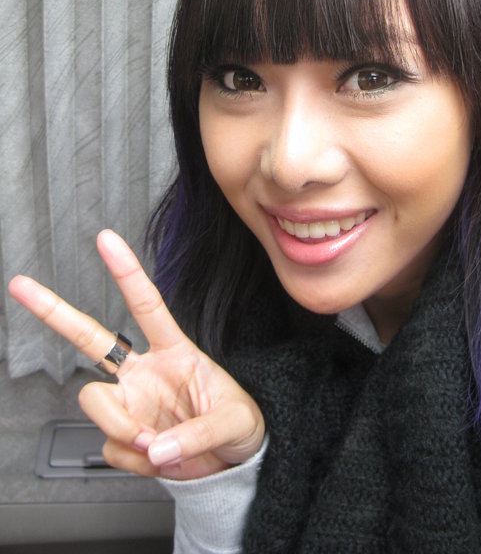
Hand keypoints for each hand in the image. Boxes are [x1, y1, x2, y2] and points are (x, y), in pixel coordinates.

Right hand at [8, 229, 264, 479]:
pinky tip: (157, 457)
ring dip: (123, 429)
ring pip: (94, 402)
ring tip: (157, 444)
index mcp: (174, 352)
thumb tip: (156, 448)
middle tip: (22, 286)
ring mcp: (129, 402)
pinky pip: (112, 448)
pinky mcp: (122, 434)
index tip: (106, 240)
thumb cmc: (236, 425)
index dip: (126, 272)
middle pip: (89, 339)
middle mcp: (143, 372)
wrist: (230, 461)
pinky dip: (135, 461)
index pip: (147, 305)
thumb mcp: (235, 422)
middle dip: (54, 311)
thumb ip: (198, 434)